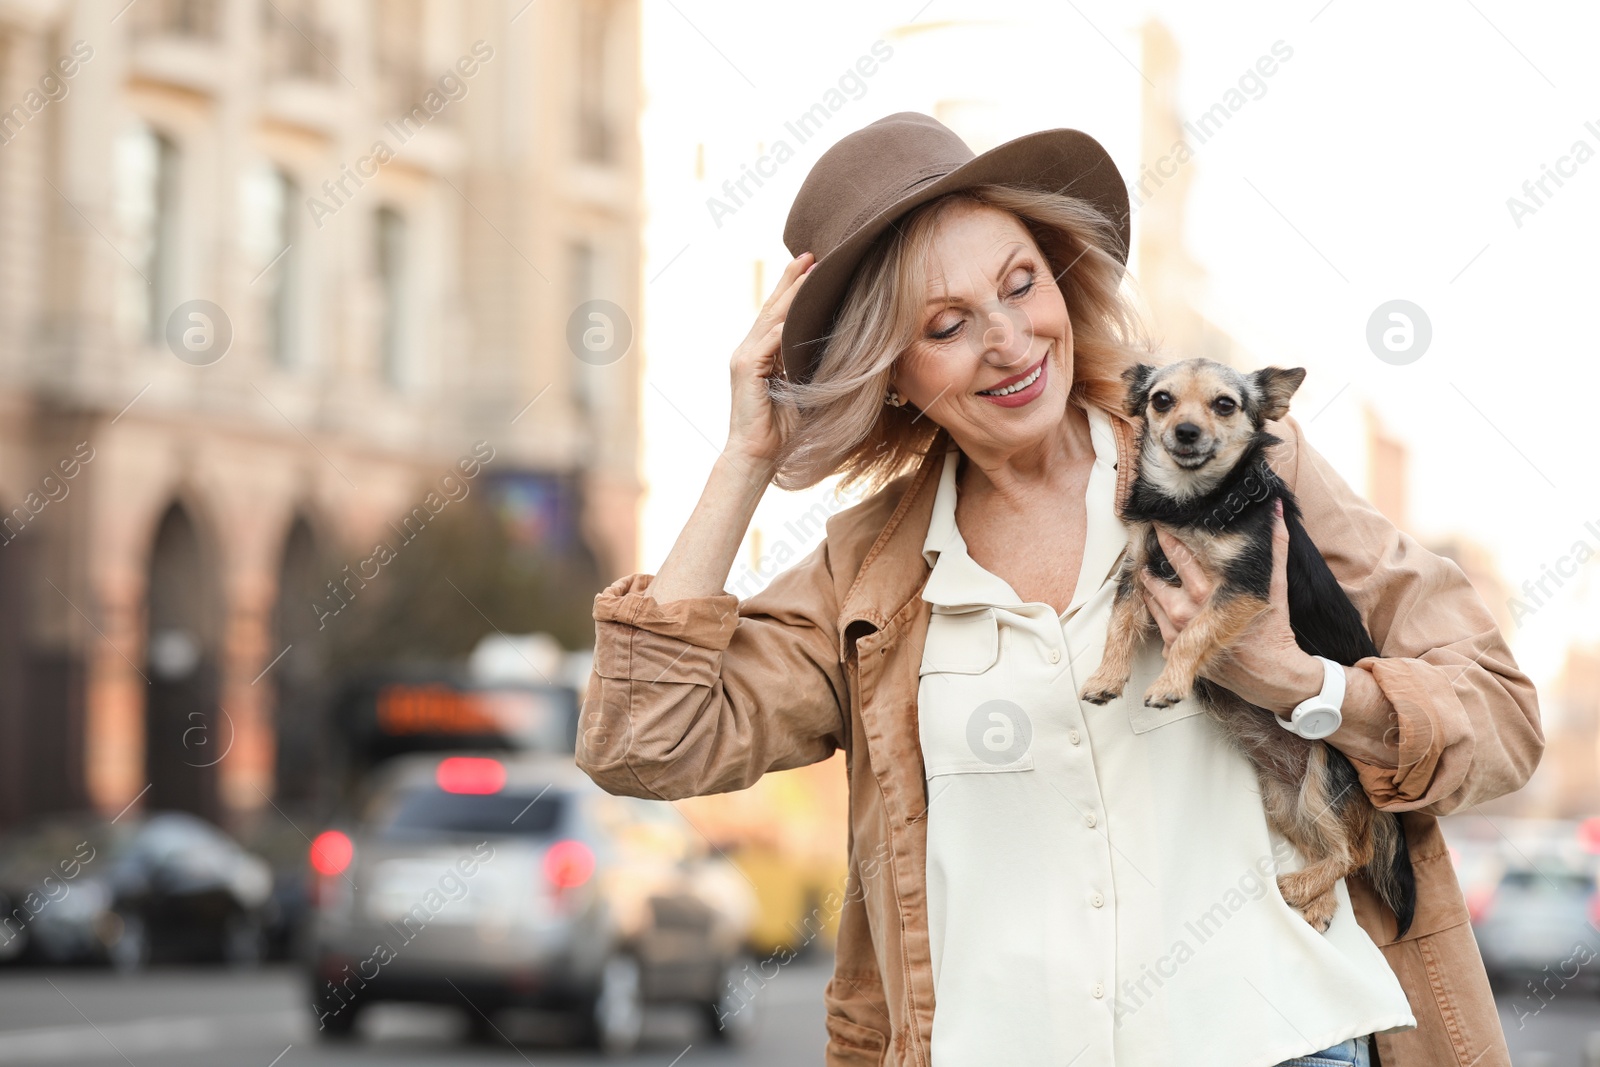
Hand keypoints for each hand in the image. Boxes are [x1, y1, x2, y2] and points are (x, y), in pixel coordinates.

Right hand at [725, 252, 814, 466]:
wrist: (757, 457)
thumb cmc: (784, 430)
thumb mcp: (804, 389)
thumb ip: (813, 365)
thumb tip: (844, 348)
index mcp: (762, 354)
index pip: (778, 314)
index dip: (794, 289)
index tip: (814, 265)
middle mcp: (749, 350)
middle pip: (772, 307)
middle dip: (792, 280)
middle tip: (811, 254)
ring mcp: (744, 358)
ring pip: (771, 318)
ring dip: (792, 294)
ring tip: (810, 271)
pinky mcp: (746, 371)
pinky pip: (767, 343)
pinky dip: (783, 328)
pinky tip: (798, 315)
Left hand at [1137, 499, 1324, 714]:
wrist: (1272, 675)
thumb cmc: (1273, 631)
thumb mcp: (1275, 587)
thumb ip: (1274, 547)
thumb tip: (1277, 509)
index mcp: (1210, 595)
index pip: (1179, 559)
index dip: (1167, 540)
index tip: (1157, 526)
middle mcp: (1189, 616)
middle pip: (1156, 583)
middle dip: (1150, 568)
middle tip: (1144, 554)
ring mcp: (1179, 637)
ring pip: (1152, 606)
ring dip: (1150, 592)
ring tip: (1148, 577)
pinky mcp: (1177, 655)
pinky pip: (1159, 631)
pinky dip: (1159, 618)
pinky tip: (1161, 607)